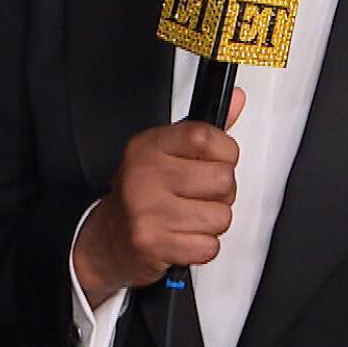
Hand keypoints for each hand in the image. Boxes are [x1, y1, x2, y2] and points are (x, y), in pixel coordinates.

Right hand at [71, 89, 246, 302]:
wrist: (110, 238)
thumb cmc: (144, 194)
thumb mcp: (167, 154)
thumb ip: (205, 132)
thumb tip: (237, 98)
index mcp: (148, 146)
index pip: (206, 138)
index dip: (225, 153)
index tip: (214, 162)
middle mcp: (145, 174)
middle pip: (222, 180)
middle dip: (221, 194)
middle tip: (198, 196)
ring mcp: (146, 209)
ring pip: (221, 217)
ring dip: (211, 224)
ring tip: (188, 218)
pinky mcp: (153, 243)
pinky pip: (209, 247)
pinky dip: (202, 248)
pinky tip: (182, 237)